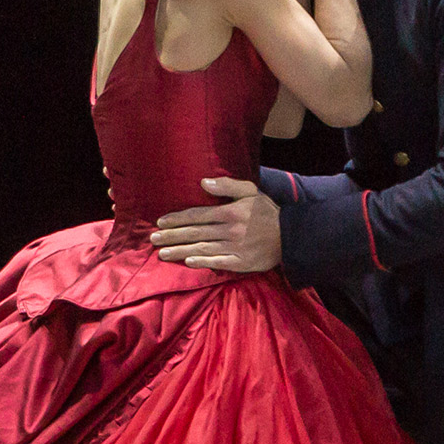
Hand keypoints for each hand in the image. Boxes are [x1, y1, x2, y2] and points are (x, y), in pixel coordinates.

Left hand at [150, 178, 281, 271]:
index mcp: (230, 212)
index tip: (160, 223)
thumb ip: (228, 185)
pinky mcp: (241, 262)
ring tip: (162, 254)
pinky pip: (218, 262)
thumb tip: (204, 181)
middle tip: (153, 240)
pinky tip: (187, 262)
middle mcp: (229, 230)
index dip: (177, 219)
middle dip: (172, 236)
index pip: (197, 215)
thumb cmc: (267, 212)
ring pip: (201, 248)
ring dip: (180, 251)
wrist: (290, 237)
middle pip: (195, 233)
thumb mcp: (251, 191)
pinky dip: (202, 262)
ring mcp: (234, 247)